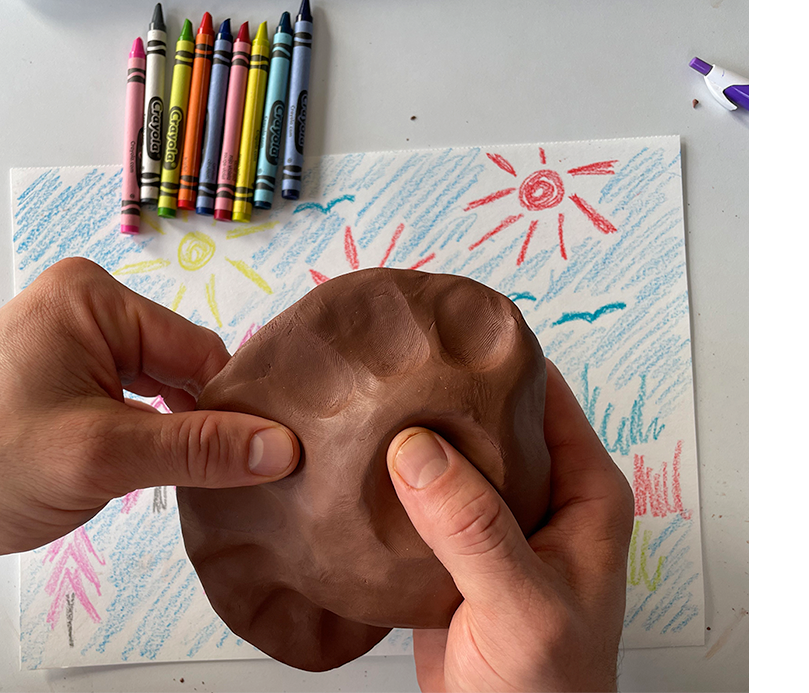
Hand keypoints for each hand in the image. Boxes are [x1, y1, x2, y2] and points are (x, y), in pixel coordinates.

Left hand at [0, 258, 298, 689]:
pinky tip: (130, 478)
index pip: (198, 349)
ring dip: (162, 439)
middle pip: (176, 369)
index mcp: (92, 297)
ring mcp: (63, 345)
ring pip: (151, 393)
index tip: (262, 463)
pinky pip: (120, 406)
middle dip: (192, 426)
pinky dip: (134, 443)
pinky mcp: (51, 383)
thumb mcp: (99, 455)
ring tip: (161, 485)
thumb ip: (197, 449)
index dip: (230, 408)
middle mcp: (80, 309)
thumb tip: (284, 446)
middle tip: (214, 486)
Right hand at [386, 360, 633, 691]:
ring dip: (412, 440)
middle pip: (490, 420)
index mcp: (583, 494)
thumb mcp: (521, 606)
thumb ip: (474, 528)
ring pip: (451, 459)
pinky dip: (392, 485)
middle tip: (388, 366)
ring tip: (364, 407)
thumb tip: (419, 448)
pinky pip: (421, 501)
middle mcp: (541, 499)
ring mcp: (494, 525)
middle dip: (442, 394)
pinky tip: (357, 471)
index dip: (497, 359)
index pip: (544, 396)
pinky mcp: (453, 552)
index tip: (441, 333)